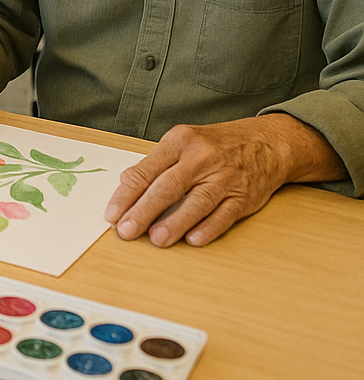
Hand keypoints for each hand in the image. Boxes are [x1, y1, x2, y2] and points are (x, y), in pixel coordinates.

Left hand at [103, 115, 335, 246]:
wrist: (268, 143)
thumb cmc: (216, 144)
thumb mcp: (182, 142)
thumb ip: (155, 164)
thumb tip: (126, 185)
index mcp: (180, 142)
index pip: (146, 170)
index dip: (126, 194)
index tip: (112, 213)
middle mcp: (201, 158)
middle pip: (168, 187)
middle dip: (144, 210)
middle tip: (126, 231)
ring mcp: (225, 178)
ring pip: (197, 202)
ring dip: (175, 223)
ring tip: (156, 239)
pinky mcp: (244, 196)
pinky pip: (225, 214)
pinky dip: (209, 228)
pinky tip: (194, 239)